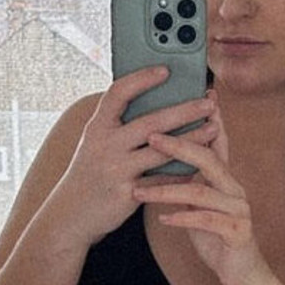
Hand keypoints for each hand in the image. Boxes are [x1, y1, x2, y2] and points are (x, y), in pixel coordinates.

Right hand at [51, 67, 217, 245]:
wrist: (71, 214)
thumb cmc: (90, 173)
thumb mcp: (95, 142)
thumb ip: (118, 124)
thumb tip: (154, 101)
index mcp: (97, 126)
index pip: (118, 93)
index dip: (142, 79)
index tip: (166, 70)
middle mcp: (105, 144)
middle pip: (150, 122)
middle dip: (184, 110)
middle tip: (208, 102)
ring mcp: (116, 169)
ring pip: (161, 151)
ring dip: (191, 139)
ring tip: (213, 129)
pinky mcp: (127, 193)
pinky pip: (162, 180)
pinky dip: (183, 171)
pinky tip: (200, 163)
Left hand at [131, 107, 271, 284]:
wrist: (243, 275)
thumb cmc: (219, 239)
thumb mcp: (201, 207)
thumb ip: (190, 185)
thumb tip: (164, 164)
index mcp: (225, 180)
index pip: (216, 143)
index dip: (207, 119)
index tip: (193, 96)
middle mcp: (235, 189)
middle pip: (207, 159)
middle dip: (178, 146)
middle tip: (151, 136)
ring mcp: (238, 211)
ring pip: (201, 192)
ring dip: (167, 190)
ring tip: (139, 190)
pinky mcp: (237, 233)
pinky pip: (206, 222)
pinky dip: (183, 219)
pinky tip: (163, 220)